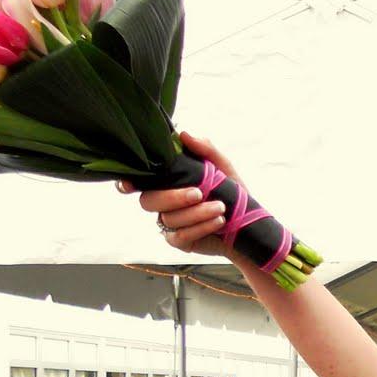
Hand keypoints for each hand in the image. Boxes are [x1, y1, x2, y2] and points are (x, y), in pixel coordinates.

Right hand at [115, 131, 239, 261]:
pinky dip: (201, 227)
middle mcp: (162, 203)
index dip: (127, 183)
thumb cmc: (231, 192)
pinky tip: (218, 221)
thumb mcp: (223, 167)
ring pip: (168, 218)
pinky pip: (181, 236)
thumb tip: (184, 135)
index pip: (139, 182)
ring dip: (197, 213)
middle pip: (149, 201)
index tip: (128, 185)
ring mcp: (169, 223)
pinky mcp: (180, 241)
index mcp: (167, 182)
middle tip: (199, 193)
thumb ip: (205, 149)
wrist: (248, 223)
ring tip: (220, 207)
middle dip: (174, 197)